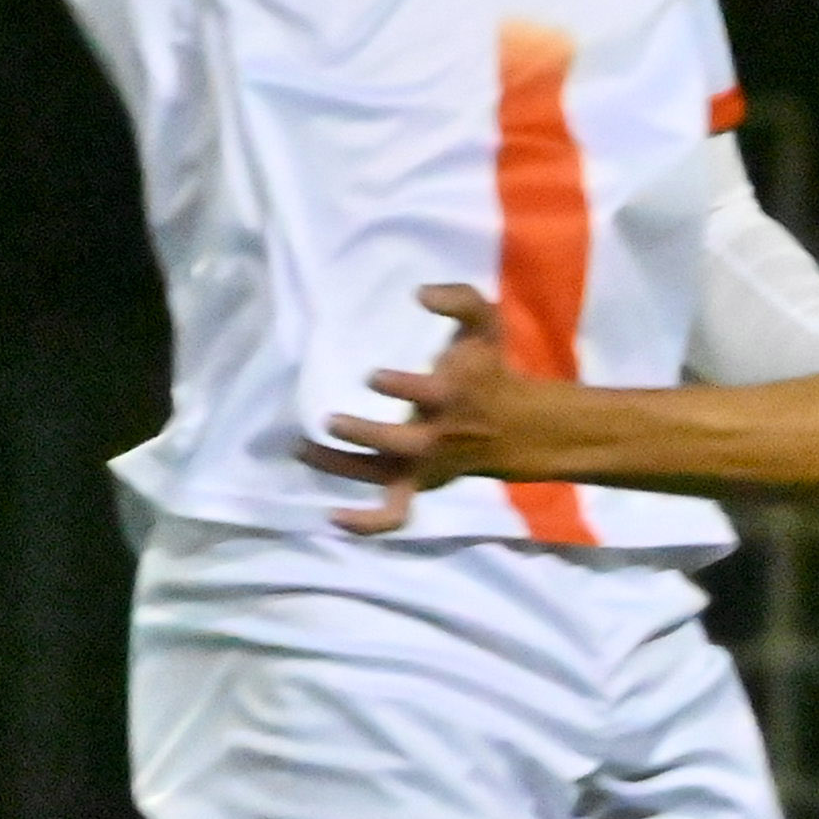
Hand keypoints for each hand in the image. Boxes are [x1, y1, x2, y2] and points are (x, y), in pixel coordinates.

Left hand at [301, 282, 520, 533]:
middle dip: (364, 435)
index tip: (372, 376)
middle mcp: (435, 436)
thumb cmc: (490, 369)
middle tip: (329, 421)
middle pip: (399, 444)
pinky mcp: (416, 484)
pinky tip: (332, 517)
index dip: (400, 388)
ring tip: (301, 449)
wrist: (516, 426)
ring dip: (340, 468)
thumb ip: (460, 299)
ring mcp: (422, 466)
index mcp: (452, 396)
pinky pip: (393, 514)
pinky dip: (366, 524)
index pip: (427, 396)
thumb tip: (419, 294)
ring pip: (380, 476)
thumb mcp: (486, 324)